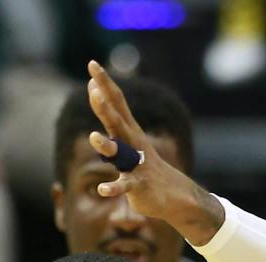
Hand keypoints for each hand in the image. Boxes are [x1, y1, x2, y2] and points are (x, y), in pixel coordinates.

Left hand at [85, 61, 223, 243]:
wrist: (173, 194)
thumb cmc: (143, 163)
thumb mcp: (126, 135)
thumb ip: (109, 113)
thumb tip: (93, 88)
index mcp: (130, 130)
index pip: (117, 101)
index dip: (104, 82)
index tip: (92, 63)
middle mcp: (132, 144)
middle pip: (117, 122)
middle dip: (105, 108)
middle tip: (94, 92)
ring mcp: (136, 165)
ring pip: (119, 153)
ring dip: (107, 145)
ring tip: (94, 137)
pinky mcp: (138, 187)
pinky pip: (124, 187)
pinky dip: (113, 188)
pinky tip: (102, 190)